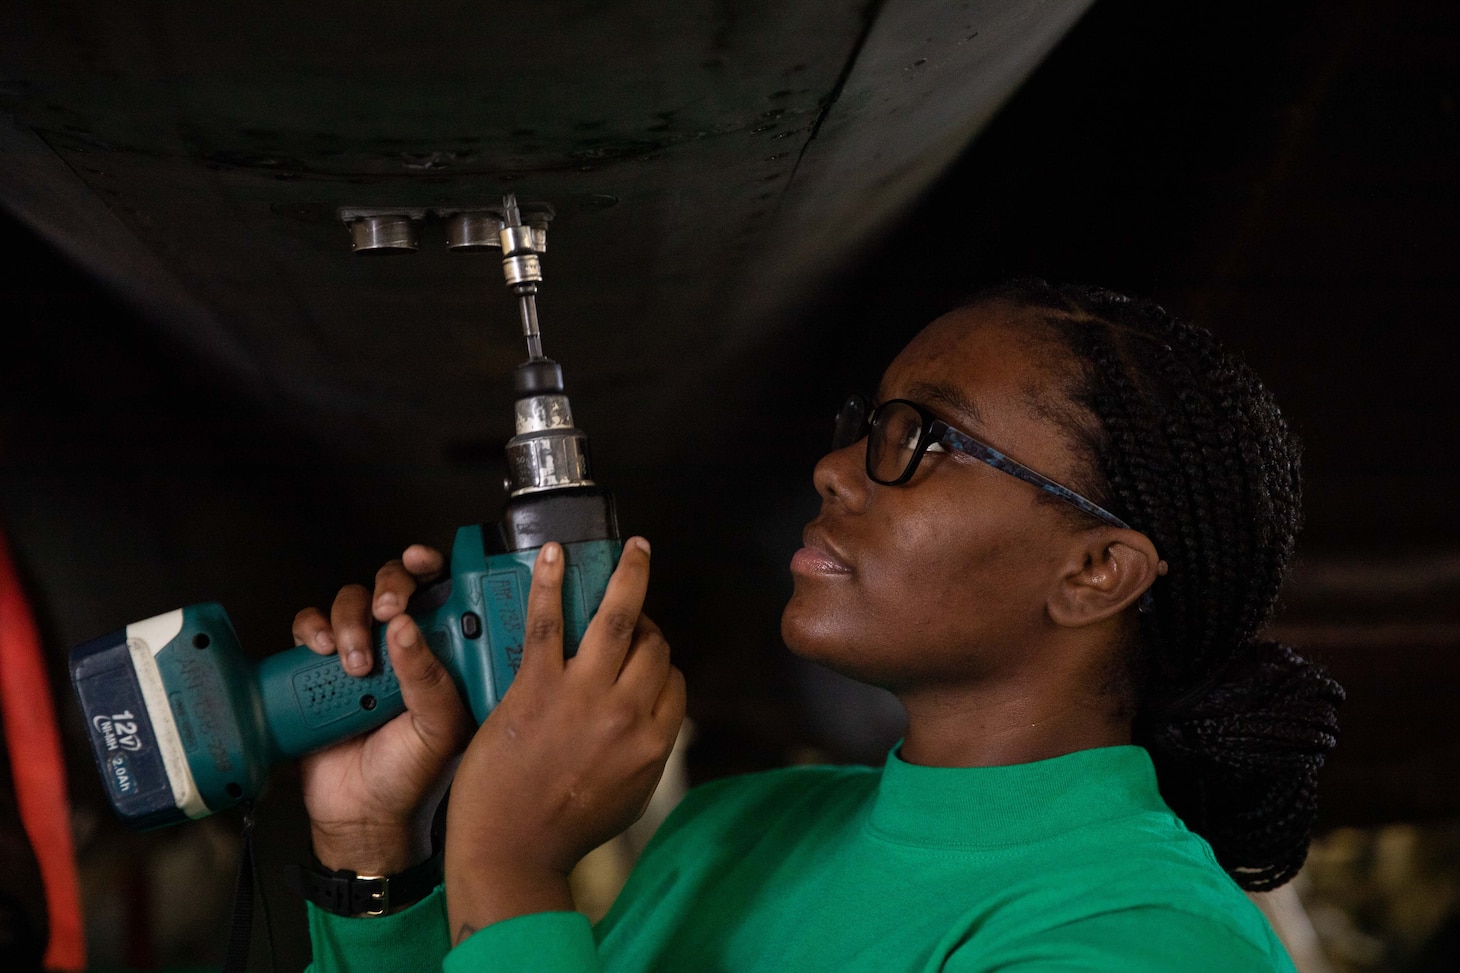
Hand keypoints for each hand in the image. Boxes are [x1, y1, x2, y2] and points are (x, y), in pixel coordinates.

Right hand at [293, 545, 473, 873]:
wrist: (358, 817)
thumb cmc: (411, 775)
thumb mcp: (438, 728)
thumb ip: (429, 678)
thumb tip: (405, 627)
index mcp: (442, 653)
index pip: (443, 593)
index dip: (433, 568)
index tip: (421, 561)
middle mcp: (401, 647)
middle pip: (392, 585)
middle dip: (388, 588)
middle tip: (386, 611)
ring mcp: (359, 655)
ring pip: (349, 601)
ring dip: (349, 620)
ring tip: (356, 662)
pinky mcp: (318, 670)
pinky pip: (309, 628)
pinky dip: (311, 629)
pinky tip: (320, 650)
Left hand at [445, 537, 685, 937]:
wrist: (510, 848)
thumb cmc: (564, 830)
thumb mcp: (629, 795)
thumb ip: (647, 751)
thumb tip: (653, 718)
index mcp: (653, 741)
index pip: (673, 678)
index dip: (660, 659)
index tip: (646, 651)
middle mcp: (627, 712)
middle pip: (652, 645)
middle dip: (646, 623)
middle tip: (631, 611)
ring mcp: (583, 695)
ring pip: (618, 619)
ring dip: (629, 575)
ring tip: (633, 551)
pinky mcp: (536, 686)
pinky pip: (549, 623)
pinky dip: (552, 583)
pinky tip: (555, 555)